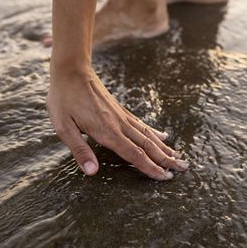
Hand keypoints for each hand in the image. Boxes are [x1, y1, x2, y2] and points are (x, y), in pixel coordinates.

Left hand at [47, 67, 188, 179]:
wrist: (71, 70)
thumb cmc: (63, 99)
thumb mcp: (64, 126)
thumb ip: (79, 150)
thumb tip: (92, 172)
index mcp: (107, 132)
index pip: (134, 155)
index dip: (150, 168)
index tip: (165, 178)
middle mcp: (119, 125)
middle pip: (147, 146)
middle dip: (165, 159)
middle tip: (183, 169)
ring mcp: (121, 116)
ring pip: (148, 135)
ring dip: (164, 148)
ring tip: (179, 156)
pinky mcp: (120, 109)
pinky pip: (141, 124)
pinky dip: (154, 132)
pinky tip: (163, 136)